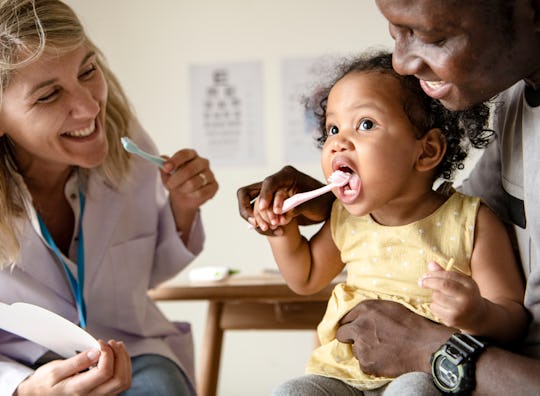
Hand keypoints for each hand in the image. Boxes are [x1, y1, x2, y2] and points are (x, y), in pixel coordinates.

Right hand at [16, 340, 131, 395]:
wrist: (40, 395)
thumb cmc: (46, 382)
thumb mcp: (55, 370)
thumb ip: (77, 362)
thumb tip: (97, 352)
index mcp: (78, 390)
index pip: (104, 373)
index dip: (107, 353)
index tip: (100, 343)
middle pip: (120, 379)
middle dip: (120, 356)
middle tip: (111, 342)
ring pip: (124, 382)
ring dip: (124, 360)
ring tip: (115, 346)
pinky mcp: (103, 394)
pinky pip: (121, 382)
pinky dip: (122, 366)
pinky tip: (115, 355)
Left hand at [161, 149, 217, 211]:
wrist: (184, 197)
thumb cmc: (177, 182)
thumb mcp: (167, 175)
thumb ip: (164, 168)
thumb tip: (161, 160)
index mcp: (192, 155)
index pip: (185, 154)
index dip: (175, 160)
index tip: (166, 168)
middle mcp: (203, 162)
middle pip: (189, 169)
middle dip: (176, 179)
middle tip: (169, 185)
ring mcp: (210, 174)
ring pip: (194, 182)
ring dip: (183, 188)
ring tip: (181, 190)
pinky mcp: (214, 186)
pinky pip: (201, 192)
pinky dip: (192, 195)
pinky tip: (191, 194)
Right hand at [236, 166, 333, 235]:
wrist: (324, 208)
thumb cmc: (321, 201)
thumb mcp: (313, 204)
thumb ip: (298, 207)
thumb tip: (283, 214)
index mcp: (287, 175)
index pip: (269, 182)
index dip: (264, 195)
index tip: (263, 209)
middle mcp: (275, 183)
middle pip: (248, 192)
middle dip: (250, 209)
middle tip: (262, 224)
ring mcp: (270, 195)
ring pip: (250, 206)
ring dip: (258, 219)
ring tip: (273, 228)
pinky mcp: (269, 206)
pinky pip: (258, 216)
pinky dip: (264, 225)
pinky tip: (278, 232)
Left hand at [335, 300, 452, 377]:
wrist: (424, 345)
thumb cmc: (411, 324)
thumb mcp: (389, 307)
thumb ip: (370, 311)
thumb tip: (358, 316)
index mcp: (365, 309)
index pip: (345, 318)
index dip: (351, 324)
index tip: (355, 329)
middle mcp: (359, 325)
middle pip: (342, 334)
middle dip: (350, 337)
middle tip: (365, 341)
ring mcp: (361, 345)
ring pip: (355, 350)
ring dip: (364, 351)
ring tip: (382, 350)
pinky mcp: (366, 363)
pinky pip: (363, 364)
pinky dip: (372, 363)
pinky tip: (385, 359)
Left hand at [419, 261, 486, 333]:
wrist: (477, 317)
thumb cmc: (464, 296)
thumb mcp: (460, 283)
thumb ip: (445, 273)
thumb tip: (431, 263)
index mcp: (469, 285)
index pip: (449, 275)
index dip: (435, 274)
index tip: (425, 275)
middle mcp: (467, 297)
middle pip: (443, 285)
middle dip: (429, 282)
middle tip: (421, 282)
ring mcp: (460, 309)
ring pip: (437, 297)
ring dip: (434, 296)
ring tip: (442, 298)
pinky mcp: (452, 319)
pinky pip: (435, 308)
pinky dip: (434, 306)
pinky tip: (443, 308)